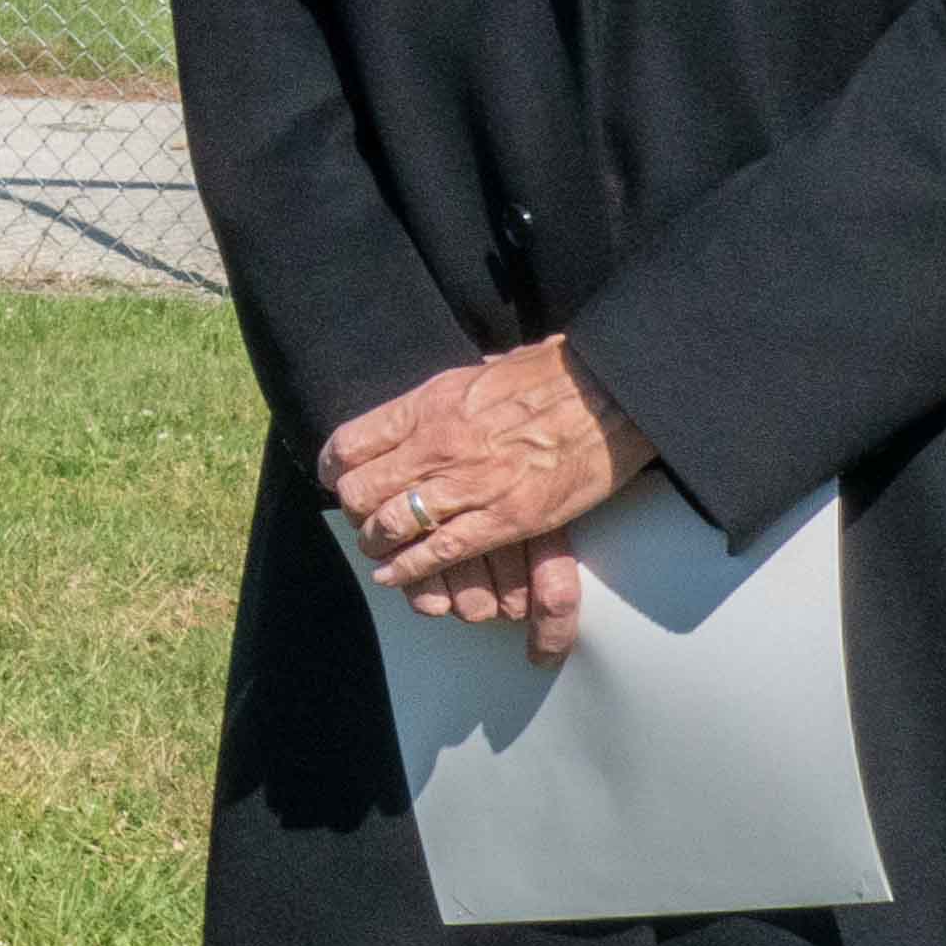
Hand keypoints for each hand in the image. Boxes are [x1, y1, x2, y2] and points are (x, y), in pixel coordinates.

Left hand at [325, 338, 651, 660]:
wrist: (610, 393)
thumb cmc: (553, 376)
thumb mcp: (480, 371)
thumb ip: (445, 395)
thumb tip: (425, 404)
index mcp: (430, 403)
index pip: (351, 443)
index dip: (335, 468)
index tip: (337, 477)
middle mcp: (439, 444)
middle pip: (361, 491)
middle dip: (354, 511)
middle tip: (359, 518)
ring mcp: (470, 484)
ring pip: (392, 525)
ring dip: (377, 542)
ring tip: (377, 548)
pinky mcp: (505, 518)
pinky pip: (440, 552)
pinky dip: (411, 568)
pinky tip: (395, 574)